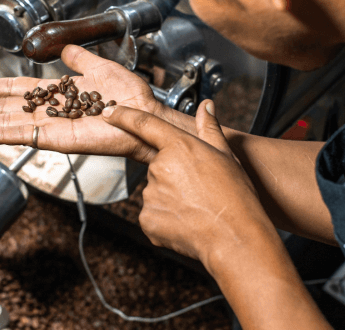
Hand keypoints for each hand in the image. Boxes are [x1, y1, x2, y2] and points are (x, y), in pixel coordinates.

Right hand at [0, 45, 166, 161]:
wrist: (145, 112)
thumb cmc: (130, 95)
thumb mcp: (99, 67)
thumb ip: (79, 59)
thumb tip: (66, 49)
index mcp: (57, 94)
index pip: (16, 92)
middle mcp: (50, 111)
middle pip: (4, 108)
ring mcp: (51, 127)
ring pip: (8, 124)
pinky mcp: (58, 139)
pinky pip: (25, 136)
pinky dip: (2, 134)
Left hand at [101, 99, 270, 263]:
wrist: (234, 237)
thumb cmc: (235, 197)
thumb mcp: (226, 156)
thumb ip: (210, 129)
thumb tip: (207, 106)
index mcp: (178, 147)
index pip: (143, 124)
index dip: (123, 116)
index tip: (109, 112)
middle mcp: (159, 168)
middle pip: (159, 167)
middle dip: (174, 176)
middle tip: (199, 189)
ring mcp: (150, 195)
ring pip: (156, 192)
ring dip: (171, 198)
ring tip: (197, 208)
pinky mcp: (147, 219)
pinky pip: (153, 214)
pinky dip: (166, 218)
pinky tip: (187, 222)